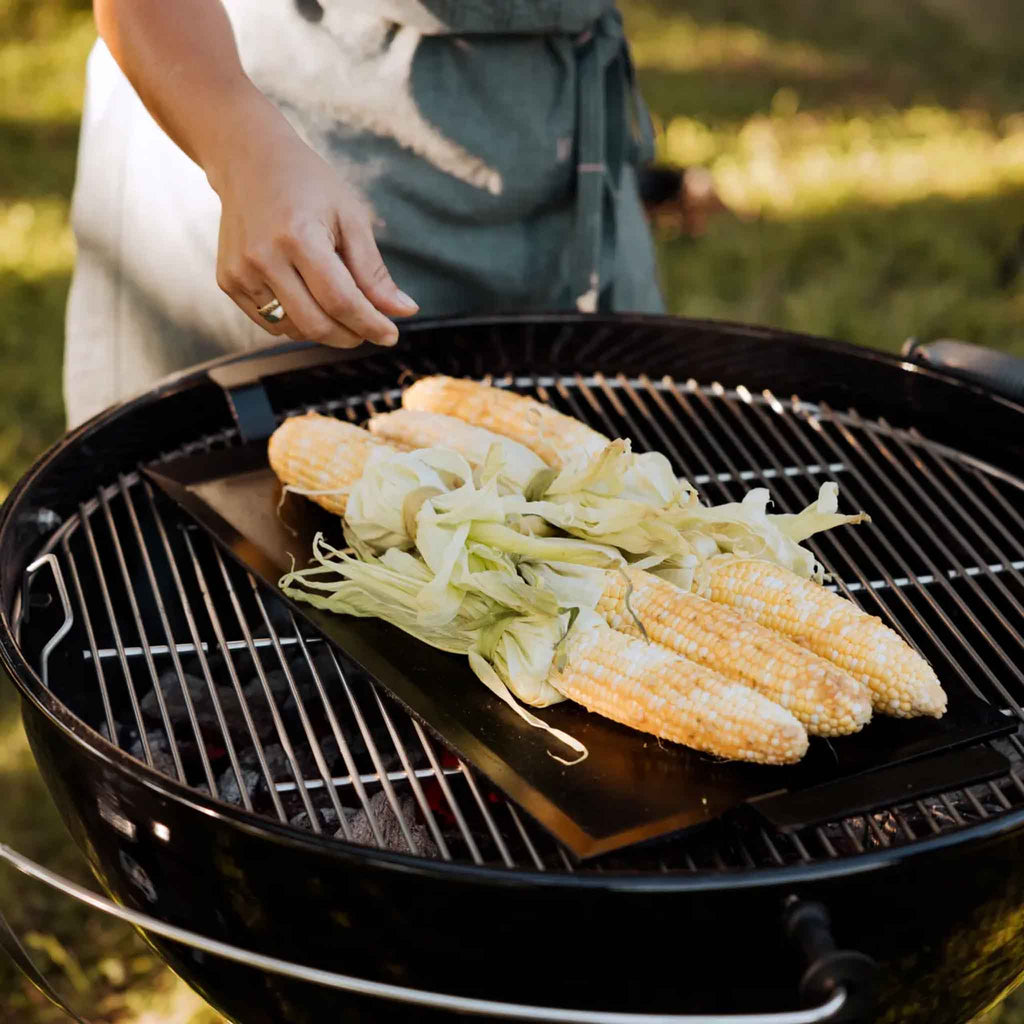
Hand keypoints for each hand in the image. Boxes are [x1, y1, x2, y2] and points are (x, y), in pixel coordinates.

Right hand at [208, 100, 416, 347]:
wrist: (247, 160)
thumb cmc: (308, 186)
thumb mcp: (350, 217)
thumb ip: (374, 271)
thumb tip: (405, 312)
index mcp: (299, 236)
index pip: (341, 301)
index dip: (371, 325)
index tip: (391, 335)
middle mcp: (263, 258)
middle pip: (316, 324)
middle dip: (350, 335)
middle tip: (369, 329)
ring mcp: (240, 272)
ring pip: (294, 330)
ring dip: (325, 330)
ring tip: (339, 305)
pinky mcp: (228, 281)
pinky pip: (271, 323)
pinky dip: (298, 323)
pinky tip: (309, 299)